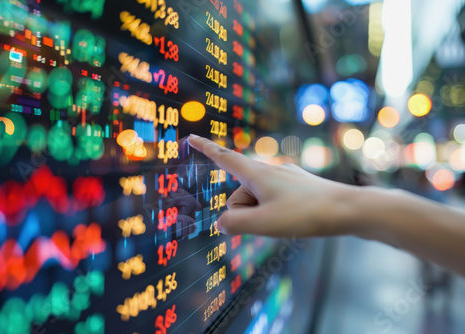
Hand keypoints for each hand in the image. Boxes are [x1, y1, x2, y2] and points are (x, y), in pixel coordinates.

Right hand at [188, 135, 357, 236]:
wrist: (348, 209)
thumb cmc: (305, 214)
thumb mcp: (263, 224)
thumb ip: (234, 224)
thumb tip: (222, 223)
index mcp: (258, 174)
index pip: (224, 158)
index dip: (205, 148)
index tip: (190, 136)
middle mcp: (270, 170)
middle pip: (240, 192)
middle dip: (245, 212)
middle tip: (269, 223)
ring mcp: (286, 177)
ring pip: (258, 198)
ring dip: (262, 214)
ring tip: (286, 223)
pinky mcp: (298, 186)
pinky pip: (274, 199)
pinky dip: (275, 212)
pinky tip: (293, 218)